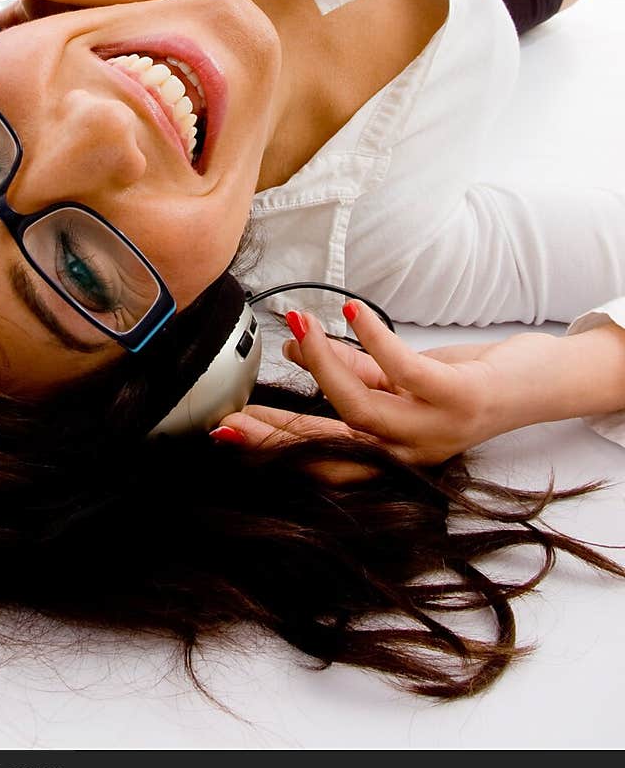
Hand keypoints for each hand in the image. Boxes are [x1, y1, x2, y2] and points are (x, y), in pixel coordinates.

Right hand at [219, 304, 543, 475]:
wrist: (539, 384)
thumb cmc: (465, 382)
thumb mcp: (400, 380)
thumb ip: (352, 369)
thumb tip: (297, 348)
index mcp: (390, 453)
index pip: (320, 455)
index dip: (273, 446)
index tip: (228, 429)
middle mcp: (408, 453)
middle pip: (329, 443)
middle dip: (276, 428)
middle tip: (233, 411)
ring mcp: (432, 430)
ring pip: (360, 408)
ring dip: (323, 365)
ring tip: (299, 326)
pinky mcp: (456, 398)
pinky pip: (403, 371)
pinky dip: (373, 340)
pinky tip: (352, 312)